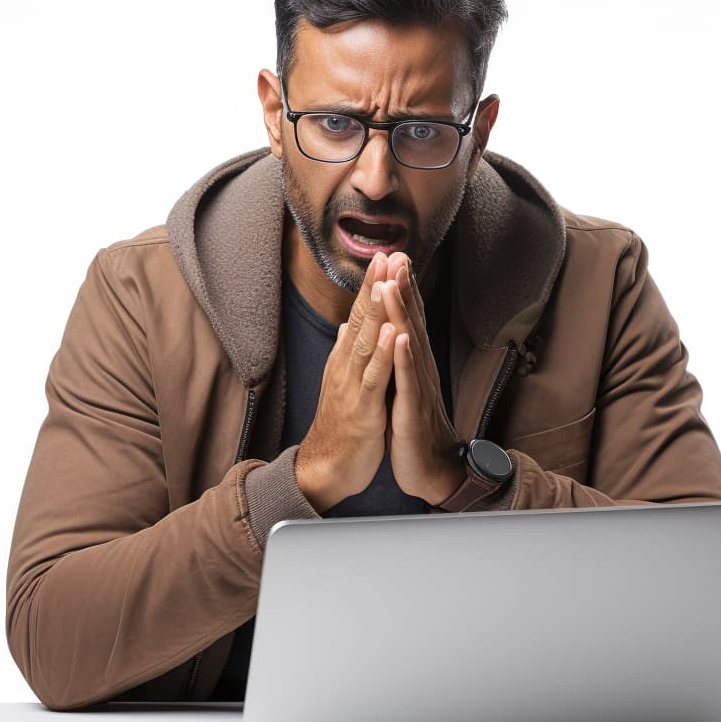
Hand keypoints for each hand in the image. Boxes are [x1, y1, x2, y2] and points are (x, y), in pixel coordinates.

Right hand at [295, 253, 397, 512]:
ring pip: (366, 342)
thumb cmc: (341, 425)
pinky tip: (393, 333)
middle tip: (387, 254)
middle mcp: (346, 366)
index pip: (359, 315)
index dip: (372, 286)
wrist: (327, 467)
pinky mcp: (363, 408)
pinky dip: (384, 355)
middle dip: (375, 286)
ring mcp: (353, 386)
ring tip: (387, 281)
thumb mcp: (345, 382)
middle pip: (361, 320)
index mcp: (346, 360)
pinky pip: (374, 378)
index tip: (385, 256)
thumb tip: (346, 326)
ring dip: (376, 311)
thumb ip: (347, 352)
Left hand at [379, 254, 464, 504]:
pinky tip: (399, 336)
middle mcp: (420, 369)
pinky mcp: (412, 409)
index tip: (394, 257)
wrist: (431, 468)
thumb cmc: (414, 427)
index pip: (407, 319)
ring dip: (403, 312)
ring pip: (410, 343)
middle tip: (398, 254)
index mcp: (413, 364)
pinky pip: (407, 380)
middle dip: (404, 288)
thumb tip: (392, 332)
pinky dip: (403, 357)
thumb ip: (399, 358)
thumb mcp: (403, 386)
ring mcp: (417, 387)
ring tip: (395, 282)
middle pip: (412, 322)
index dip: (402, 288)